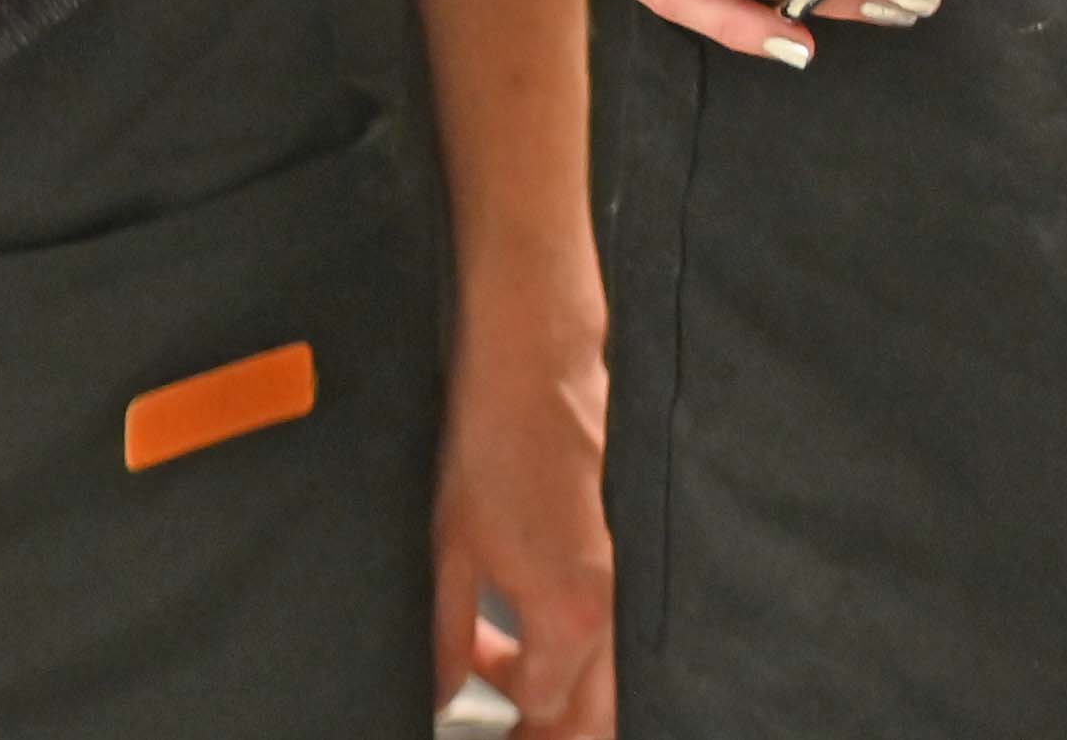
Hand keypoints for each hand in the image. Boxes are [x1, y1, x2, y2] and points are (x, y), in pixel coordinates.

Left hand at [437, 270, 616, 736]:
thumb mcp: (450, 551)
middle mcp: (610, 605)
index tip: (474, 704)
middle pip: (594, 712)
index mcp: (569, 615)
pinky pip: (606, 626)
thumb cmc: (492, 442)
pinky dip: (568, 644)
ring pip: (606, 674)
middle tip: (506, 726)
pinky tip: (520, 623)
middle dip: (550, 728)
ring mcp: (624, 575)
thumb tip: (442, 692)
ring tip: (501, 677)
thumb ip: (448, 636)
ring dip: (560, 690)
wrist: (537, 363)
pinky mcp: (623, 547)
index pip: (545, 707)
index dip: (504, 715)